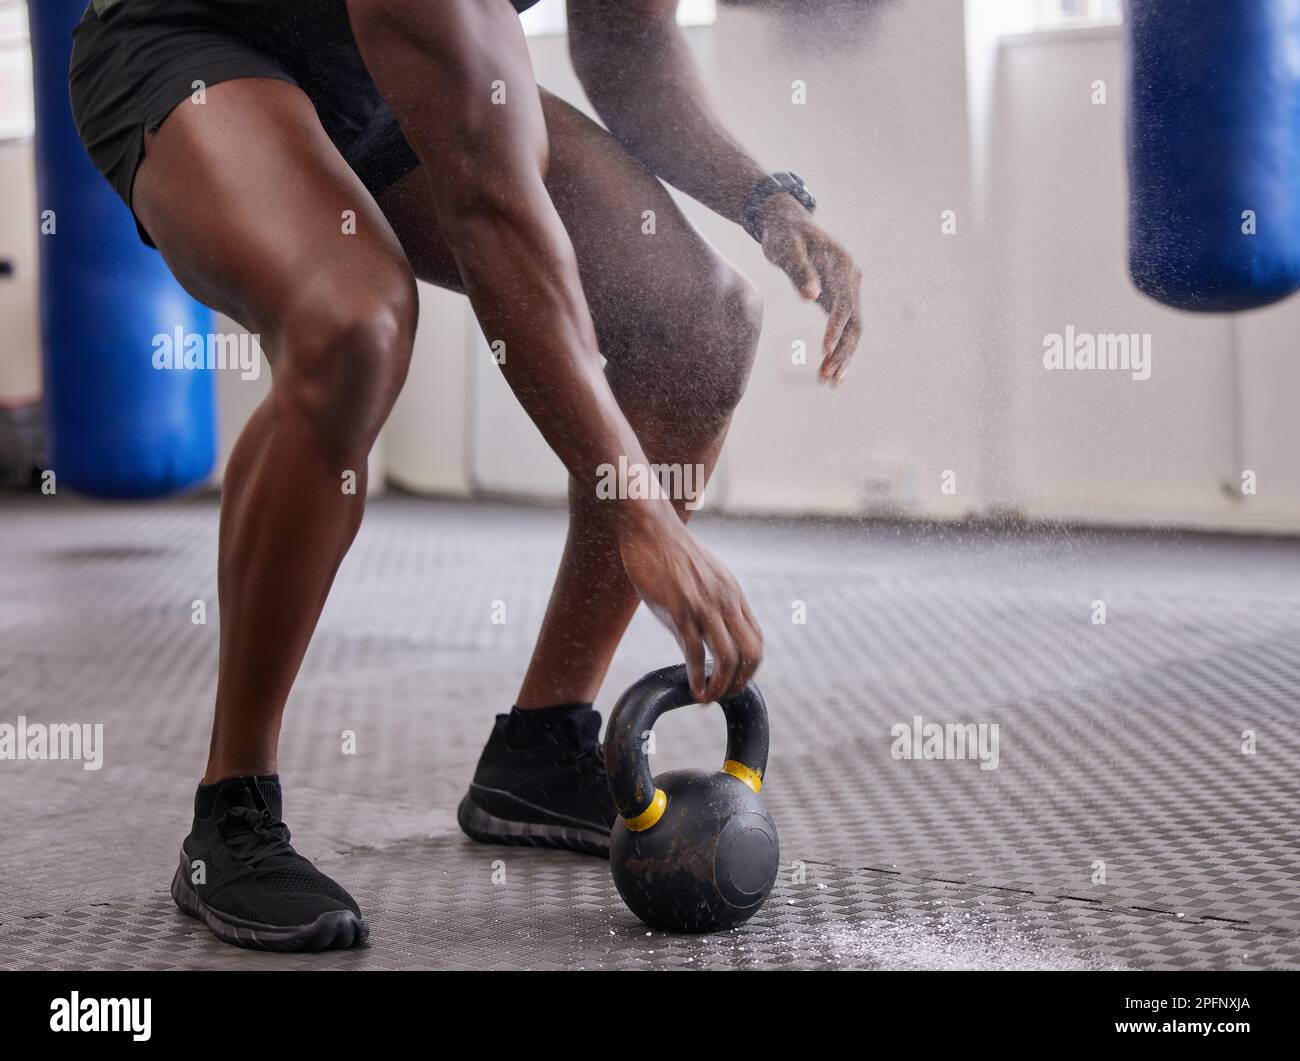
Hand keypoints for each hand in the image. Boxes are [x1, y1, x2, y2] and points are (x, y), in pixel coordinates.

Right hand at [618, 513, 762, 702]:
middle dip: (742, 681)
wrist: (648, 527)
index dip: (750, 666)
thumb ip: (708, 603)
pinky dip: (698, 678)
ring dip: (722, 686)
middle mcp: (725, 601)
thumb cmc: (669, 551)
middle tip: (726, 695)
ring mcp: (703, 606)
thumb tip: (702, 637)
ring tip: (708, 698)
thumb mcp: (700, 576)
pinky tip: (693, 689)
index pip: (755, 638)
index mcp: (732, 594)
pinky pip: (696, 653)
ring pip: (728, 657)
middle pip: (751, 652)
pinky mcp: (679, 610)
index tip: (735, 680)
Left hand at [758, 195, 862, 385]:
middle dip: (843, 351)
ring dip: (842, 355)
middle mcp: (852, 279)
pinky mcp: (839, 298)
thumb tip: (811, 296)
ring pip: (852, 329)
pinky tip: (830, 369)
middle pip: (855, 322)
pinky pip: (844, 327)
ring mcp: (848, 289)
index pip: (844, 304)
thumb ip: (799, 271)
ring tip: (829, 381)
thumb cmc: (784, 235)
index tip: (824, 350)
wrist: (786, 222)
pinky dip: (838, 348)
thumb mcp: (786, 249)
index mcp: (843, 266)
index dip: (835, 328)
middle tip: (828, 377)